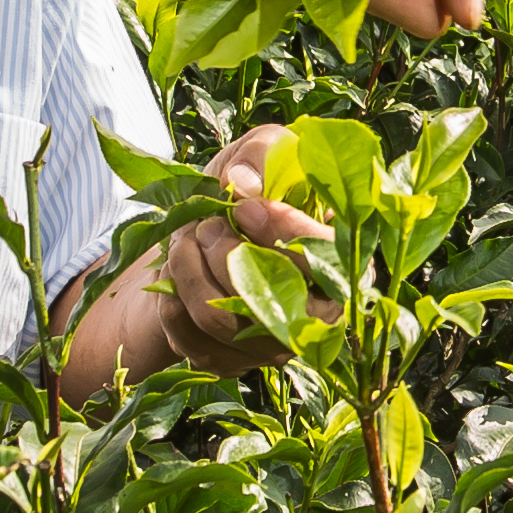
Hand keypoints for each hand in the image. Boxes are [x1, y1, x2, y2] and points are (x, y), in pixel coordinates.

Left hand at [56, 125, 335, 397]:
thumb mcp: (259, 151)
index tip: (241, 207)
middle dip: (225, 254)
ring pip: (220, 319)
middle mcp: (317, 315)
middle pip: (271, 299)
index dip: (282, 233)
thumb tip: (242, 184)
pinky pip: (190, 339)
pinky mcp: (231, 362)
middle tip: (206, 223)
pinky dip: (171, 299)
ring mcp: (273, 346)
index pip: (325, 260)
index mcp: (341, 260)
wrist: (203, 236)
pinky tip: (176, 272)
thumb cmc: (247, 191)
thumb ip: (262, 151)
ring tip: (184, 240)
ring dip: (188, 271)